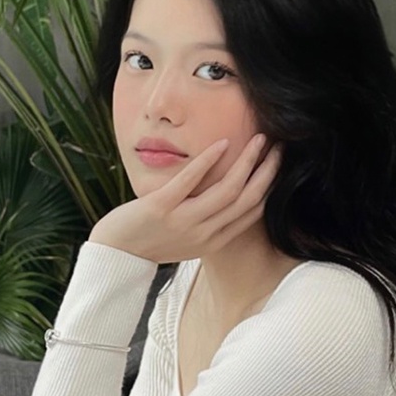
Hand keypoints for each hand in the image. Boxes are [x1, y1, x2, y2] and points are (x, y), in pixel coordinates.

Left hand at [89, 134, 280, 262]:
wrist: (116, 254)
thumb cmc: (151, 241)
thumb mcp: (188, 239)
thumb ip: (210, 223)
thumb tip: (229, 197)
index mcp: (213, 241)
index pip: (253, 212)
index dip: (270, 187)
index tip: (278, 165)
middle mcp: (204, 233)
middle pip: (247, 199)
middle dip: (268, 171)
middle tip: (279, 147)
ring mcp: (183, 221)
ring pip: (227, 191)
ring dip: (246, 162)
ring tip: (258, 140)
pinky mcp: (161, 208)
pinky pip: (190, 181)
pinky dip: (208, 161)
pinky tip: (221, 143)